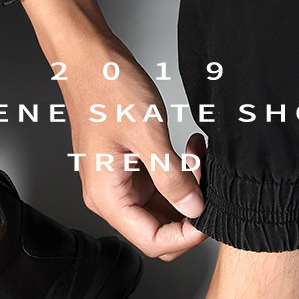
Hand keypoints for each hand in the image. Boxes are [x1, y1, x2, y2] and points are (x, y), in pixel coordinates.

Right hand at [22, 0, 206, 260]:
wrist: (87, 56)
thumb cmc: (105, 86)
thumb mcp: (147, 132)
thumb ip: (173, 177)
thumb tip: (195, 209)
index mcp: (107, 196)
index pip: (152, 241)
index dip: (186, 236)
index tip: (210, 216)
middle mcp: (110, 196)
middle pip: (159, 231)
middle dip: (189, 211)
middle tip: (204, 179)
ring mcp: (120, 183)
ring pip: (163, 209)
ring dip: (187, 189)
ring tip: (197, 157)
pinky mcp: (129, 169)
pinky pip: (161, 186)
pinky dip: (180, 174)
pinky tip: (189, 151)